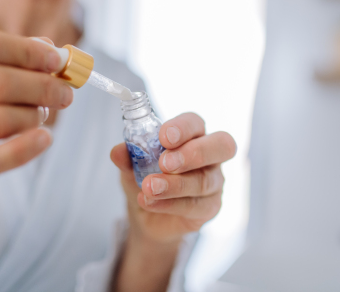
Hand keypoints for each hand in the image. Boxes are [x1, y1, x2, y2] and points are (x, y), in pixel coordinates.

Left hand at [110, 113, 235, 291]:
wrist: (147, 216)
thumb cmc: (146, 178)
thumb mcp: (131, 165)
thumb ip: (127, 156)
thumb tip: (118, 150)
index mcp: (192, 135)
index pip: (196, 123)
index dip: (183, 127)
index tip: (163, 137)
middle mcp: (210, 156)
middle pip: (222, 146)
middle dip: (193, 153)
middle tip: (165, 163)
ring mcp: (214, 182)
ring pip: (204, 181)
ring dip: (174, 184)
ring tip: (148, 187)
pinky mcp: (210, 207)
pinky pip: (196, 206)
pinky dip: (170, 204)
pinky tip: (150, 202)